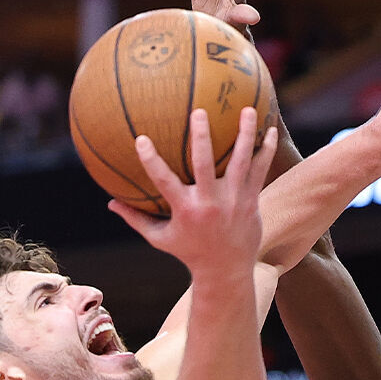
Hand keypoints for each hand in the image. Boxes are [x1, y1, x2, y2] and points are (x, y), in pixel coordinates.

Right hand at [108, 108, 277, 273]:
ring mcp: (233, 200)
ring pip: (240, 162)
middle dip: (201, 137)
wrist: (226, 270)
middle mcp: (210, 202)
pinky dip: (265, 150)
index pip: (164, 181)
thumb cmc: (189, 252)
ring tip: (246, 109)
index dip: (151, 161)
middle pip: (204, 164)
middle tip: (199, 111)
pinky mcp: (250, 200)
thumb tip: (110, 203)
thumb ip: (136, 219)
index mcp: (185, 210)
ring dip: (244, 134)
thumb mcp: (160, 239)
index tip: (141, 139)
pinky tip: (270, 130)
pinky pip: (260, 170)